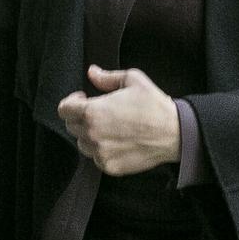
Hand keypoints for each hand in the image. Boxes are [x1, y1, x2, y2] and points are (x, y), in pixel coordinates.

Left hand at [57, 65, 180, 176]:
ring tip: (109, 127)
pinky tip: (117, 141)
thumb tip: (92, 72)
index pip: (63, 110)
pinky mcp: (109, 166)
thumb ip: (107, 77)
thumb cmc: (154, 105)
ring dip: (90, 135)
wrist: (174, 132)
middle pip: (71, 126)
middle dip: (81, 118)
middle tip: (99, 113)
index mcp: (93, 112)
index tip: (83, 99)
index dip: (71, 102)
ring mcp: (100, 153)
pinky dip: (102, 150)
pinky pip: (96, 158)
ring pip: (82, 144)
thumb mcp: (132, 80)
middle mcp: (92, 134)